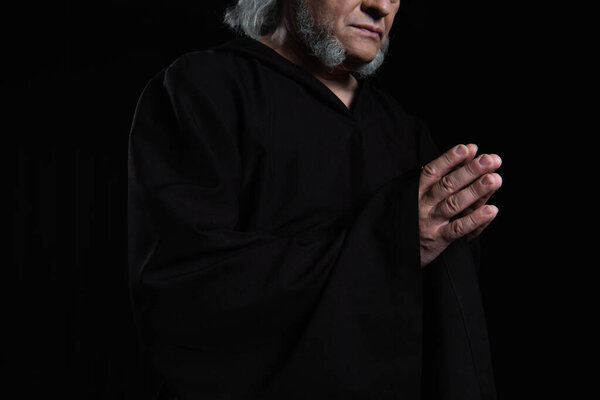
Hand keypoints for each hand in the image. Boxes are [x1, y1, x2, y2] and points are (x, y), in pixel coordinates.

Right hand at [418, 144, 501, 267]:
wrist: (392, 251)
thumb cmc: (409, 218)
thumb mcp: (412, 196)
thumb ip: (432, 180)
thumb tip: (457, 159)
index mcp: (415, 191)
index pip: (433, 171)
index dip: (450, 158)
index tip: (468, 148)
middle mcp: (422, 205)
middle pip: (448, 185)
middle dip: (470, 170)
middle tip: (490, 160)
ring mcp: (430, 222)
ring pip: (455, 204)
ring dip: (476, 191)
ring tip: (495, 179)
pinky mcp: (437, 240)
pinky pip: (458, 229)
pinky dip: (475, 220)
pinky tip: (491, 210)